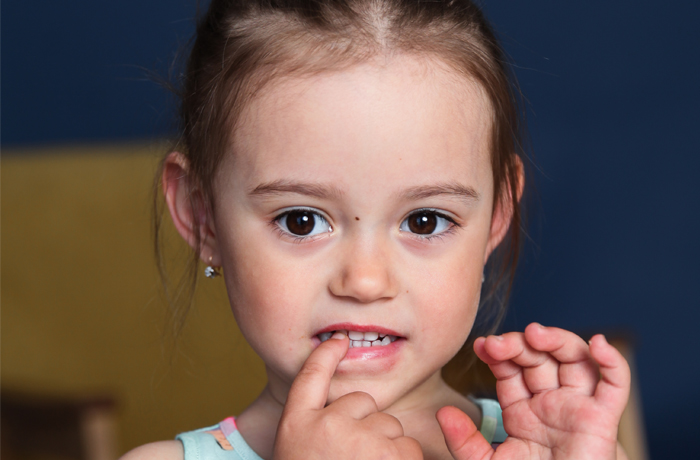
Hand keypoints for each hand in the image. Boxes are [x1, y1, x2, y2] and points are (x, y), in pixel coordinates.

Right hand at [273, 333, 422, 459]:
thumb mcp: (300, 450)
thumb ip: (317, 426)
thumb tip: (351, 406)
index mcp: (298, 423)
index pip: (310, 377)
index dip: (326, 356)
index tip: (338, 341)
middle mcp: (325, 424)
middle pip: (362, 405)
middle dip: (365, 429)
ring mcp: (357, 438)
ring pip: (388, 427)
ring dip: (386, 448)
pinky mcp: (389, 454)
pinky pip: (406, 446)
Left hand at [437, 323, 629, 459]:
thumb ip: (465, 442)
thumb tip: (443, 414)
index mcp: (523, 410)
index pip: (510, 369)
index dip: (497, 354)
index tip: (481, 345)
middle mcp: (550, 402)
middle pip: (539, 358)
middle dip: (518, 344)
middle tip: (498, 343)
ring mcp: (578, 407)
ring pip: (573, 359)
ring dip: (557, 339)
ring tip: (535, 334)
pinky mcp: (603, 419)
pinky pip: (614, 384)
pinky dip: (612, 361)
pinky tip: (598, 344)